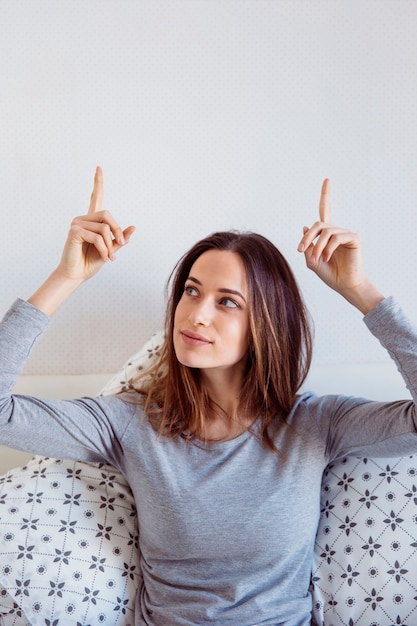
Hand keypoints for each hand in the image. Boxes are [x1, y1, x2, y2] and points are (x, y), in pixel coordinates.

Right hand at [57, 167, 135, 283]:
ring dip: (110, 245)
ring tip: (109, 257)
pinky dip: (104, 248)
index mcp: (92, 221)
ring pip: (104, 228)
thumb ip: (120, 238)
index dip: (97, 183)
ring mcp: (77, 224)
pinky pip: (97, 237)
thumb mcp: (111, 249)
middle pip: (107, 214)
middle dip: (117, 230)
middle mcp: (83, 219)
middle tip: (121, 245)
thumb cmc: (90, 262)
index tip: (98, 167)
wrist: (76, 275)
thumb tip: (133, 227)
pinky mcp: (74, 231)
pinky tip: (104, 257)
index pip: (95, 198)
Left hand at [297, 179, 383, 312]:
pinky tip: (326, 258)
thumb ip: (308, 245)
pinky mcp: (354, 238)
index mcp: (327, 234)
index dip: (326, 195)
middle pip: (318, 224)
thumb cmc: (330, 274)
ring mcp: (346, 233)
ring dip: (317, 247)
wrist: (344, 285)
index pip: (326, 210)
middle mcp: (337, 230)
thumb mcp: (312, 261)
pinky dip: (328, 248)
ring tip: (316, 260)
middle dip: (307, 237)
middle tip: (301, 251)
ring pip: (326, 232)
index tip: (327, 180)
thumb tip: (305, 227)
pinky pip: (337, 237)